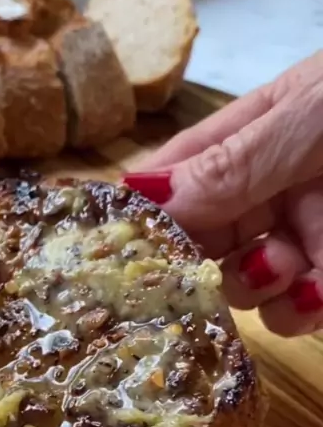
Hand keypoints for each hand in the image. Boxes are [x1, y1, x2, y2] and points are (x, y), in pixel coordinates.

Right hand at [126, 51, 322, 335]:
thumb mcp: (311, 114)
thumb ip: (230, 162)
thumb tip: (138, 198)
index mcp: (251, 139)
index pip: (173, 183)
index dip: (143, 219)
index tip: (124, 254)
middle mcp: (269, 192)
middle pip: (201, 245)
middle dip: (202, 263)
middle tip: (205, 266)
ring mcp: (307, 238)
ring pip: (247, 288)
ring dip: (259, 285)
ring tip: (288, 264)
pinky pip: (300, 312)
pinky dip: (305, 308)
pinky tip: (320, 290)